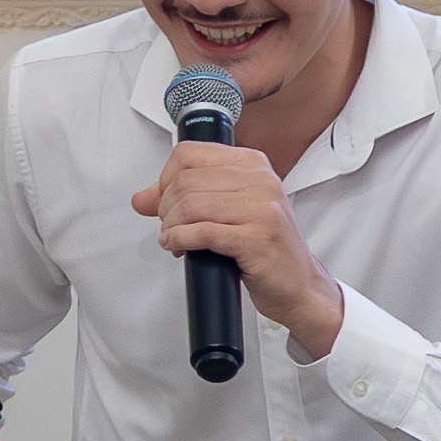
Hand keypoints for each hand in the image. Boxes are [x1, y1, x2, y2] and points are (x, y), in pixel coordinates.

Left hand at [138, 138, 347, 358]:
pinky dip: (180, 240)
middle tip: (169, 227)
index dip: (165, 179)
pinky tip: (178, 247)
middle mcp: (261, 181)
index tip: (164, 201)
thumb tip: (141, 199)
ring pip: (190, 205)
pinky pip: (202, 232)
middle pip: (185, 181)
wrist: (299, 287)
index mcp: (253, 165)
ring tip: (174, 239)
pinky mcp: (256, 239)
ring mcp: (262, 209)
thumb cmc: (265, 249)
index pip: (189, 154)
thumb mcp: (226, 213)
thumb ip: (185, 198)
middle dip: (165, 208)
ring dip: (171, 227)